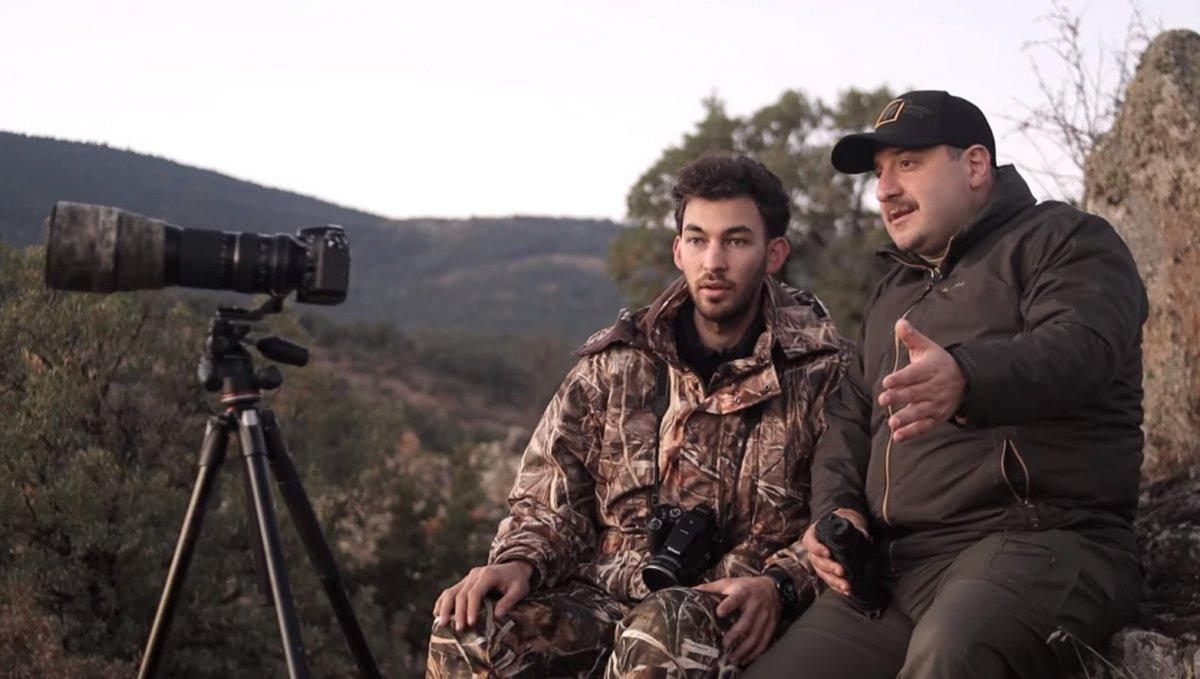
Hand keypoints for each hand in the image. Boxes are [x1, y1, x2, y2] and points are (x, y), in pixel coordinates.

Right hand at [432, 561, 532, 631]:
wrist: (514, 567)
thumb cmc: (517, 580)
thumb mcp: (520, 589)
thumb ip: (509, 601)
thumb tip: (497, 616)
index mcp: (488, 574)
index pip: (475, 593)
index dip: (471, 608)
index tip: (471, 623)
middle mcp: (475, 574)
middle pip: (461, 594)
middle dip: (458, 613)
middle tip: (459, 629)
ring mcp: (468, 577)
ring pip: (451, 591)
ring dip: (445, 608)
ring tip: (442, 624)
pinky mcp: (464, 582)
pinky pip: (450, 591)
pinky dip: (442, 602)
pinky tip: (437, 613)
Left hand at [693, 576, 779, 665]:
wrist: (773, 588)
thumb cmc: (746, 586)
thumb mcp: (730, 583)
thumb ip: (712, 587)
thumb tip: (692, 590)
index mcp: (744, 592)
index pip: (736, 598)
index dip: (729, 605)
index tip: (719, 612)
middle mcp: (756, 605)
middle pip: (747, 621)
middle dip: (735, 634)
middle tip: (724, 644)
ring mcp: (765, 617)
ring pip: (756, 635)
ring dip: (744, 648)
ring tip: (732, 658)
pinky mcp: (771, 626)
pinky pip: (764, 642)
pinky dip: (755, 653)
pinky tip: (745, 659)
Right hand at [802, 509, 868, 595]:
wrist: (838, 534)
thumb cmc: (839, 528)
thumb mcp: (844, 525)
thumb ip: (855, 530)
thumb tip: (866, 537)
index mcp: (813, 536)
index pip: (810, 542)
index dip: (817, 548)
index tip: (828, 553)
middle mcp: (813, 552)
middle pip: (817, 561)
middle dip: (829, 567)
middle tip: (841, 571)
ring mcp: (818, 564)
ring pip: (823, 574)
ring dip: (834, 581)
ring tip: (846, 586)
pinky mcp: (825, 573)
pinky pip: (829, 582)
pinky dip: (838, 587)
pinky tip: (847, 591)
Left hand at [878, 319, 965, 441]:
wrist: (966, 380)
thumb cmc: (938, 362)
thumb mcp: (927, 348)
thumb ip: (912, 337)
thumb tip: (899, 322)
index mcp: (931, 369)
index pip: (915, 374)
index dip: (901, 378)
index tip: (886, 381)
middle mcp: (935, 388)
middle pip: (916, 393)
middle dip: (899, 397)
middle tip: (883, 399)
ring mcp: (937, 404)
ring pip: (921, 412)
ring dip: (906, 418)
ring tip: (891, 422)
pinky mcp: (937, 418)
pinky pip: (925, 426)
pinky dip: (912, 433)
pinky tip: (897, 437)